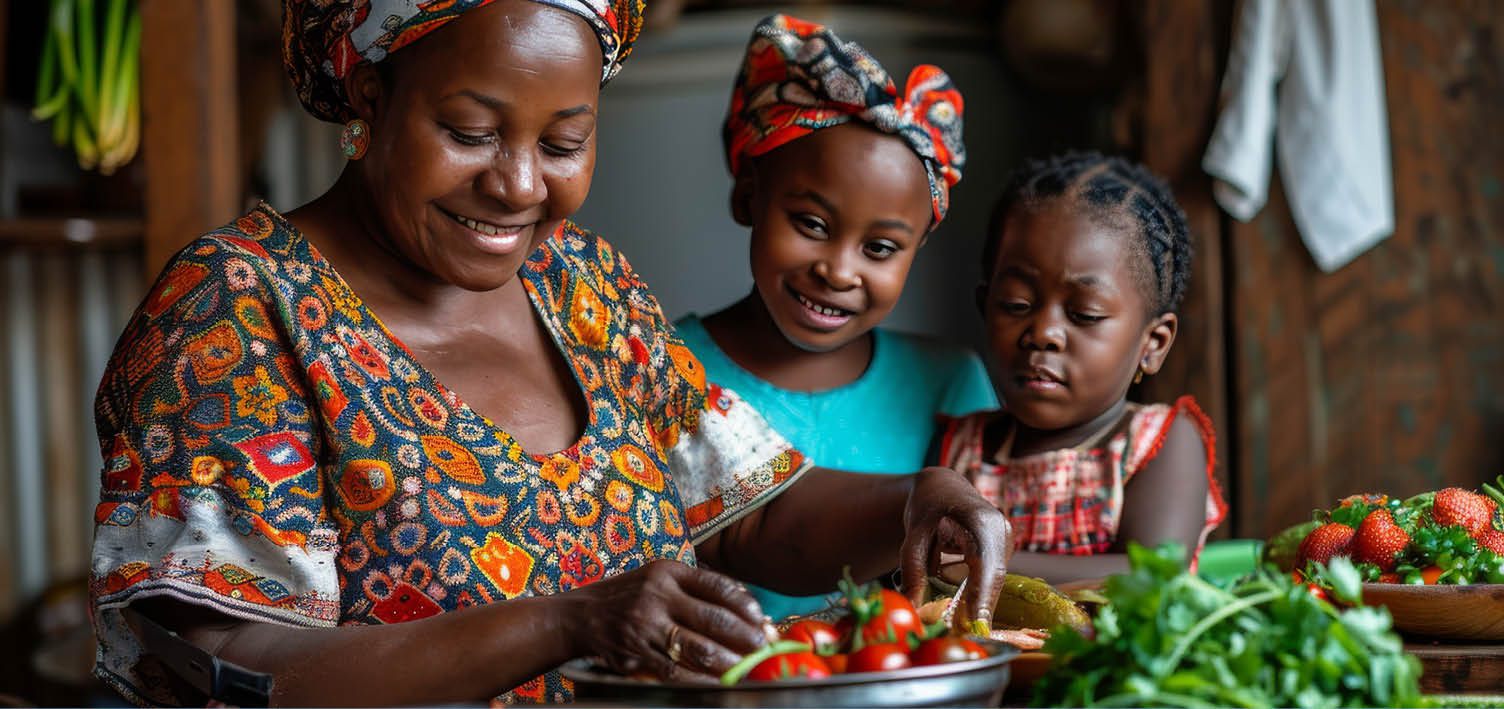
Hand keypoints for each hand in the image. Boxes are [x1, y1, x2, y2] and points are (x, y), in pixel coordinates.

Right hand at [570, 559, 767, 680]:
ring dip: (729, 661)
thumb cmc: (630, 595)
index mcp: (668, 571)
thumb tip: (745, 608)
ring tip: (746, 667)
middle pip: (714, 618)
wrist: (581, 615)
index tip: (761, 618)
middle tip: (762, 646)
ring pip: (699, 647)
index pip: (717, 585)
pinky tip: (718, 683)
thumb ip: (695, 588)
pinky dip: (702, 680)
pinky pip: (677, 670)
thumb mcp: (658, 577)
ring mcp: (647, 625)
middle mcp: (658, 594)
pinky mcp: (638, 652)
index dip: (745, 604)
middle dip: (745, 635)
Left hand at [899, 466, 1013, 625]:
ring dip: (977, 603)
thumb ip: (913, 572)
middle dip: (978, 608)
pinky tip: (962, 610)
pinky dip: (977, 595)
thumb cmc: (927, 508)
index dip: (982, 597)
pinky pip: (992, 579)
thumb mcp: (913, 538)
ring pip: (994, 582)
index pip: (986, 565)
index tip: (974, 625)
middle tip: (960, 635)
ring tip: (958, 627)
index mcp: (982, 522)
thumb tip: (912, 609)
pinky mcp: (1002, 552)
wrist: (942, 488)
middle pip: (993, 578)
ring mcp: (1006, 542)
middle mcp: (1001, 531)